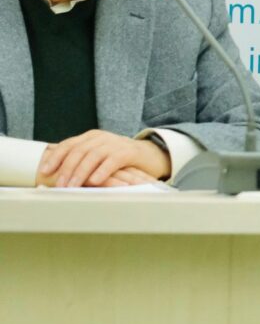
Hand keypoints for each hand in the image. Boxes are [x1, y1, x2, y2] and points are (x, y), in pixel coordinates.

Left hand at [38, 130, 170, 187]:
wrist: (150, 155)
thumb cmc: (118, 161)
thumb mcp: (98, 156)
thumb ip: (81, 160)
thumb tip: (54, 172)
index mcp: (91, 137)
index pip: (69, 144)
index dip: (55, 157)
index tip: (44, 171)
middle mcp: (102, 137)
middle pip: (79, 150)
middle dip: (66, 168)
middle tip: (59, 184)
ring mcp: (116, 143)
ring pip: (93, 156)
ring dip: (81, 172)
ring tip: (72, 187)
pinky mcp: (129, 152)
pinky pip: (112, 161)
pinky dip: (102, 171)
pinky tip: (95, 181)